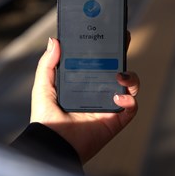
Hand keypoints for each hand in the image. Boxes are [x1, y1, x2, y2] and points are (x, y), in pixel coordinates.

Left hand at [30, 37, 139, 163]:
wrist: (52, 142)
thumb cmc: (45, 117)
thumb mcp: (43, 86)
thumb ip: (47, 63)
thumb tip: (54, 40)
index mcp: (84, 83)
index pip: (98, 62)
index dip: (106, 48)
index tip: (109, 32)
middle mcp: (98, 92)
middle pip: (117, 69)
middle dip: (122, 53)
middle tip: (124, 38)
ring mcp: (108, 105)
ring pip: (130, 86)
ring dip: (130, 77)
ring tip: (119, 75)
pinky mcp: (115, 120)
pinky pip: (131, 108)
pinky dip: (130, 100)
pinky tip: (118, 97)